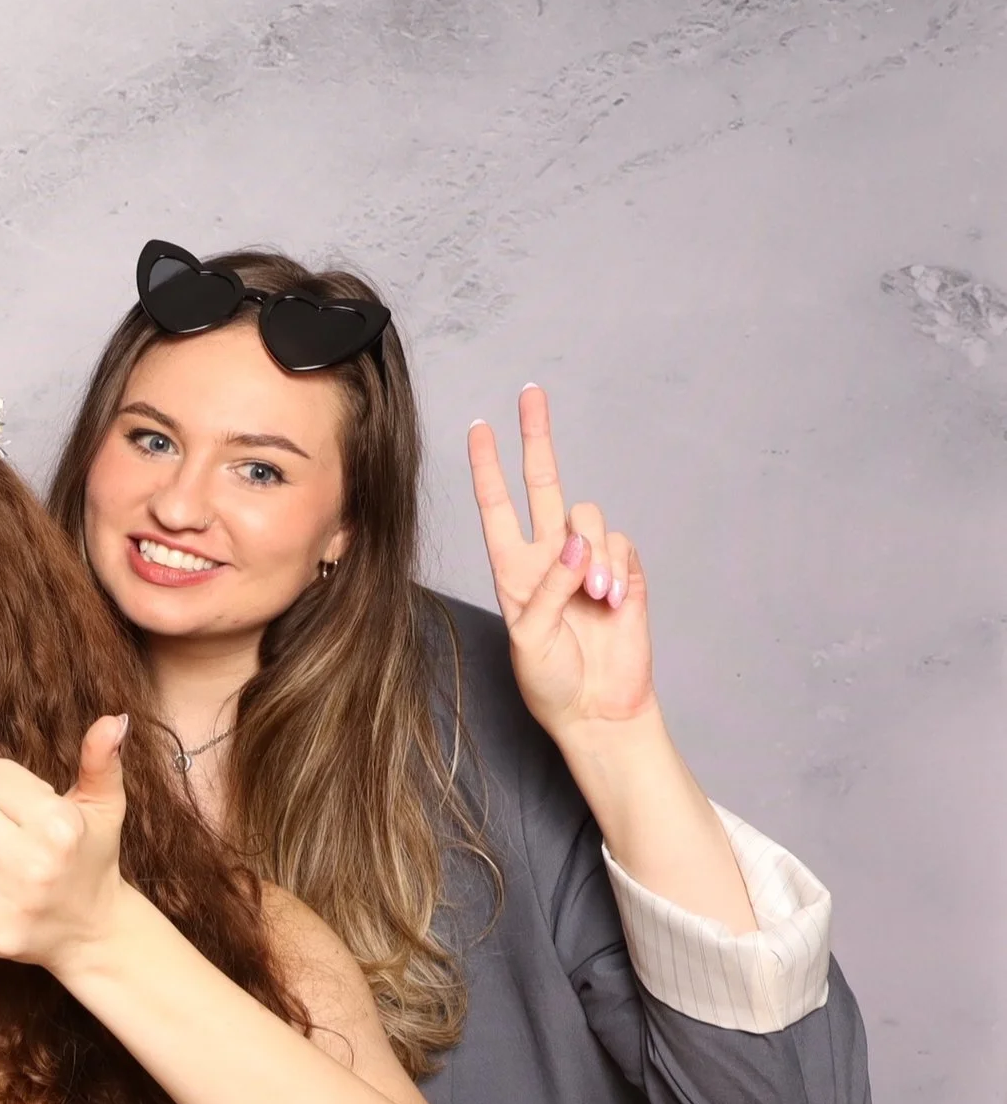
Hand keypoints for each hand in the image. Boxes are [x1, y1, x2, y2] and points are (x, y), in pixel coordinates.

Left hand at [0, 715, 130, 970]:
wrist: (94, 934)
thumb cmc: (91, 857)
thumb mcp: (104, 806)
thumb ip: (101, 760)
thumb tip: (113, 718)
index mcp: (59, 828)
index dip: (0, 783)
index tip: (22, 802)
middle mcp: (31, 866)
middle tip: (3, 826)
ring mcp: (5, 904)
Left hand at [467, 385, 656, 740]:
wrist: (598, 710)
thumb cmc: (550, 682)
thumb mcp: (528, 640)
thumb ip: (547, 590)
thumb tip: (574, 545)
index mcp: (512, 570)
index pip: (496, 507)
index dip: (487, 468)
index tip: (478, 428)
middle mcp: (547, 557)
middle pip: (544, 482)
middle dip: (537, 438)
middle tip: (531, 394)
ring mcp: (587, 563)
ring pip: (589, 517)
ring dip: (592, 553)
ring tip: (594, 597)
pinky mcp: (625, 574)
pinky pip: (622, 545)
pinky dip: (618, 570)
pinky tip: (614, 603)